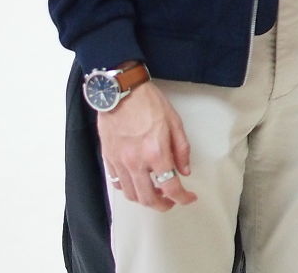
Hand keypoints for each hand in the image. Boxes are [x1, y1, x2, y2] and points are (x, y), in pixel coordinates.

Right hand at [97, 79, 195, 210]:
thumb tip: (184, 171)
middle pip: (148, 198)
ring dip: (145, 199)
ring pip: (130, 194)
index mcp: (155, 153)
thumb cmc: (150, 103)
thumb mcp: (175, 122)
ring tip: (156, 193)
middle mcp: (135, 162)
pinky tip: (137, 182)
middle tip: (172, 201)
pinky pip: (117, 182)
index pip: (170, 186)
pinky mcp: (108, 159)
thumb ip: (181, 150)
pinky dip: (128, 189)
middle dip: (162, 205)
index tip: (189, 198)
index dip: (182, 198)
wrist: (121, 92)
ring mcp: (119, 162)